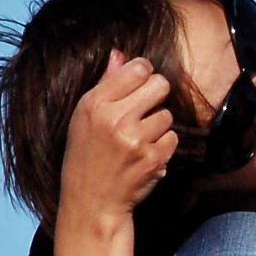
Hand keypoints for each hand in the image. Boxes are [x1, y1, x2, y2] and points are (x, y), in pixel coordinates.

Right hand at [55, 50, 177, 229]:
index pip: (138, 68)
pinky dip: (162, 145)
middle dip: (156, 95)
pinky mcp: (152, 159)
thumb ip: (106, 84)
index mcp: (94, 104)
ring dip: (158, 125)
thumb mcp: (83, 117)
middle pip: (160, 85)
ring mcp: (135, 140)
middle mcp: (114, 119)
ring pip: (167, 114)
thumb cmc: (86, 155)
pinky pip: (172, 138)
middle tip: (145, 109)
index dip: (144, 74)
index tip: (140, 85)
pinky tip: (145, 154)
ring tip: (139, 138)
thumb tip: (120, 53)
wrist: (91, 202)